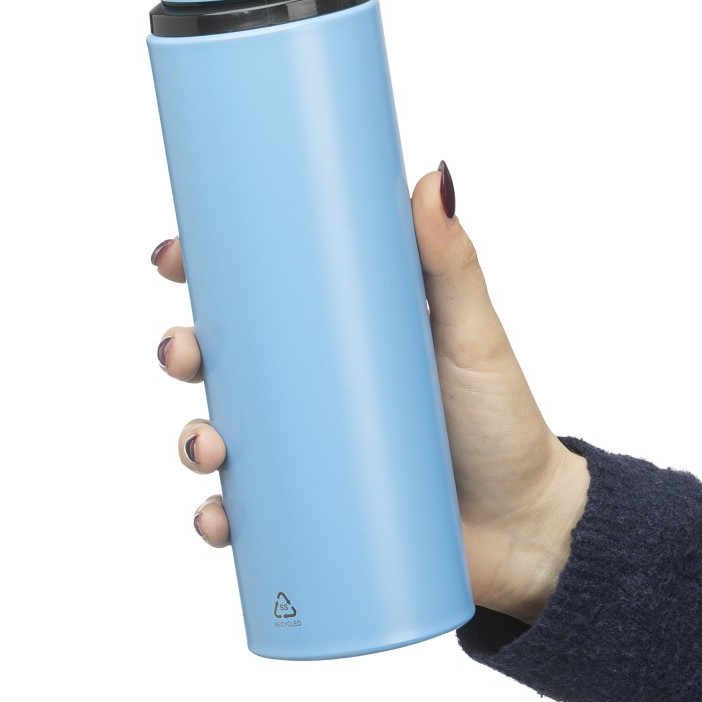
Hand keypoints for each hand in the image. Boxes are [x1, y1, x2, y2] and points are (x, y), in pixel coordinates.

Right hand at [152, 163, 589, 625]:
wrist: (525, 525)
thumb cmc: (500, 420)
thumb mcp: (473, 333)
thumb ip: (452, 261)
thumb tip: (434, 176)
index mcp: (342, 332)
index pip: (261, 292)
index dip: (207, 271)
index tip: (176, 254)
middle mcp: (315, 386)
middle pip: (225, 359)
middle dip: (184, 350)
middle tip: (184, 350)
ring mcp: (310, 448)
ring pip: (222, 432)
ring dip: (191, 436)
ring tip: (208, 444)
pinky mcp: (313, 508)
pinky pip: (246, 512)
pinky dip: (218, 515)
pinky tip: (217, 518)